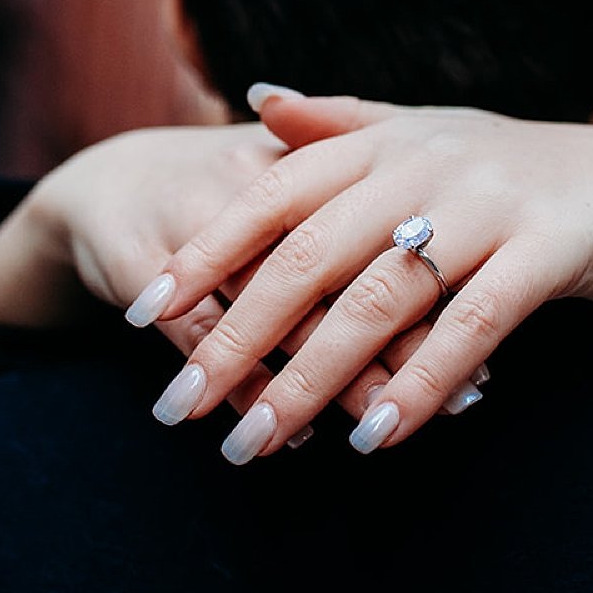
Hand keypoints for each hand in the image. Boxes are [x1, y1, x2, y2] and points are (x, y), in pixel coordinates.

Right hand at [0, 121, 429, 439]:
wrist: (108, 181)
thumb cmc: (225, 194)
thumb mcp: (294, 187)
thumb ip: (366, 226)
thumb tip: (458, 293)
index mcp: (300, 160)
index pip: (381, 229)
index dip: (435, 292)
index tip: (484, 349)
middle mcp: (250, 183)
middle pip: (337, 271)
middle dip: (400, 341)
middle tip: (459, 398)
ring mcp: (194, 223)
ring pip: (272, 308)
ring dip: (325, 374)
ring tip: (377, 423)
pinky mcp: (144, 265)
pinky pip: (199, 333)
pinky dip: (245, 385)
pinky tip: (283, 432)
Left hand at [133, 91, 592, 462]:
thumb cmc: (509, 169)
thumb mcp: (423, 136)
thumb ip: (340, 123)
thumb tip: (256, 95)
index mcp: (382, 140)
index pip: (270, 196)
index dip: (202, 254)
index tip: (139, 314)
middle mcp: (423, 164)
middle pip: (307, 259)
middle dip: (235, 339)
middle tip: (178, 409)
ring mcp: (485, 204)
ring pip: (376, 302)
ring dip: (309, 381)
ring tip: (254, 443)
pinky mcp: (544, 249)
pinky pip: (469, 327)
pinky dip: (417, 385)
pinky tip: (372, 438)